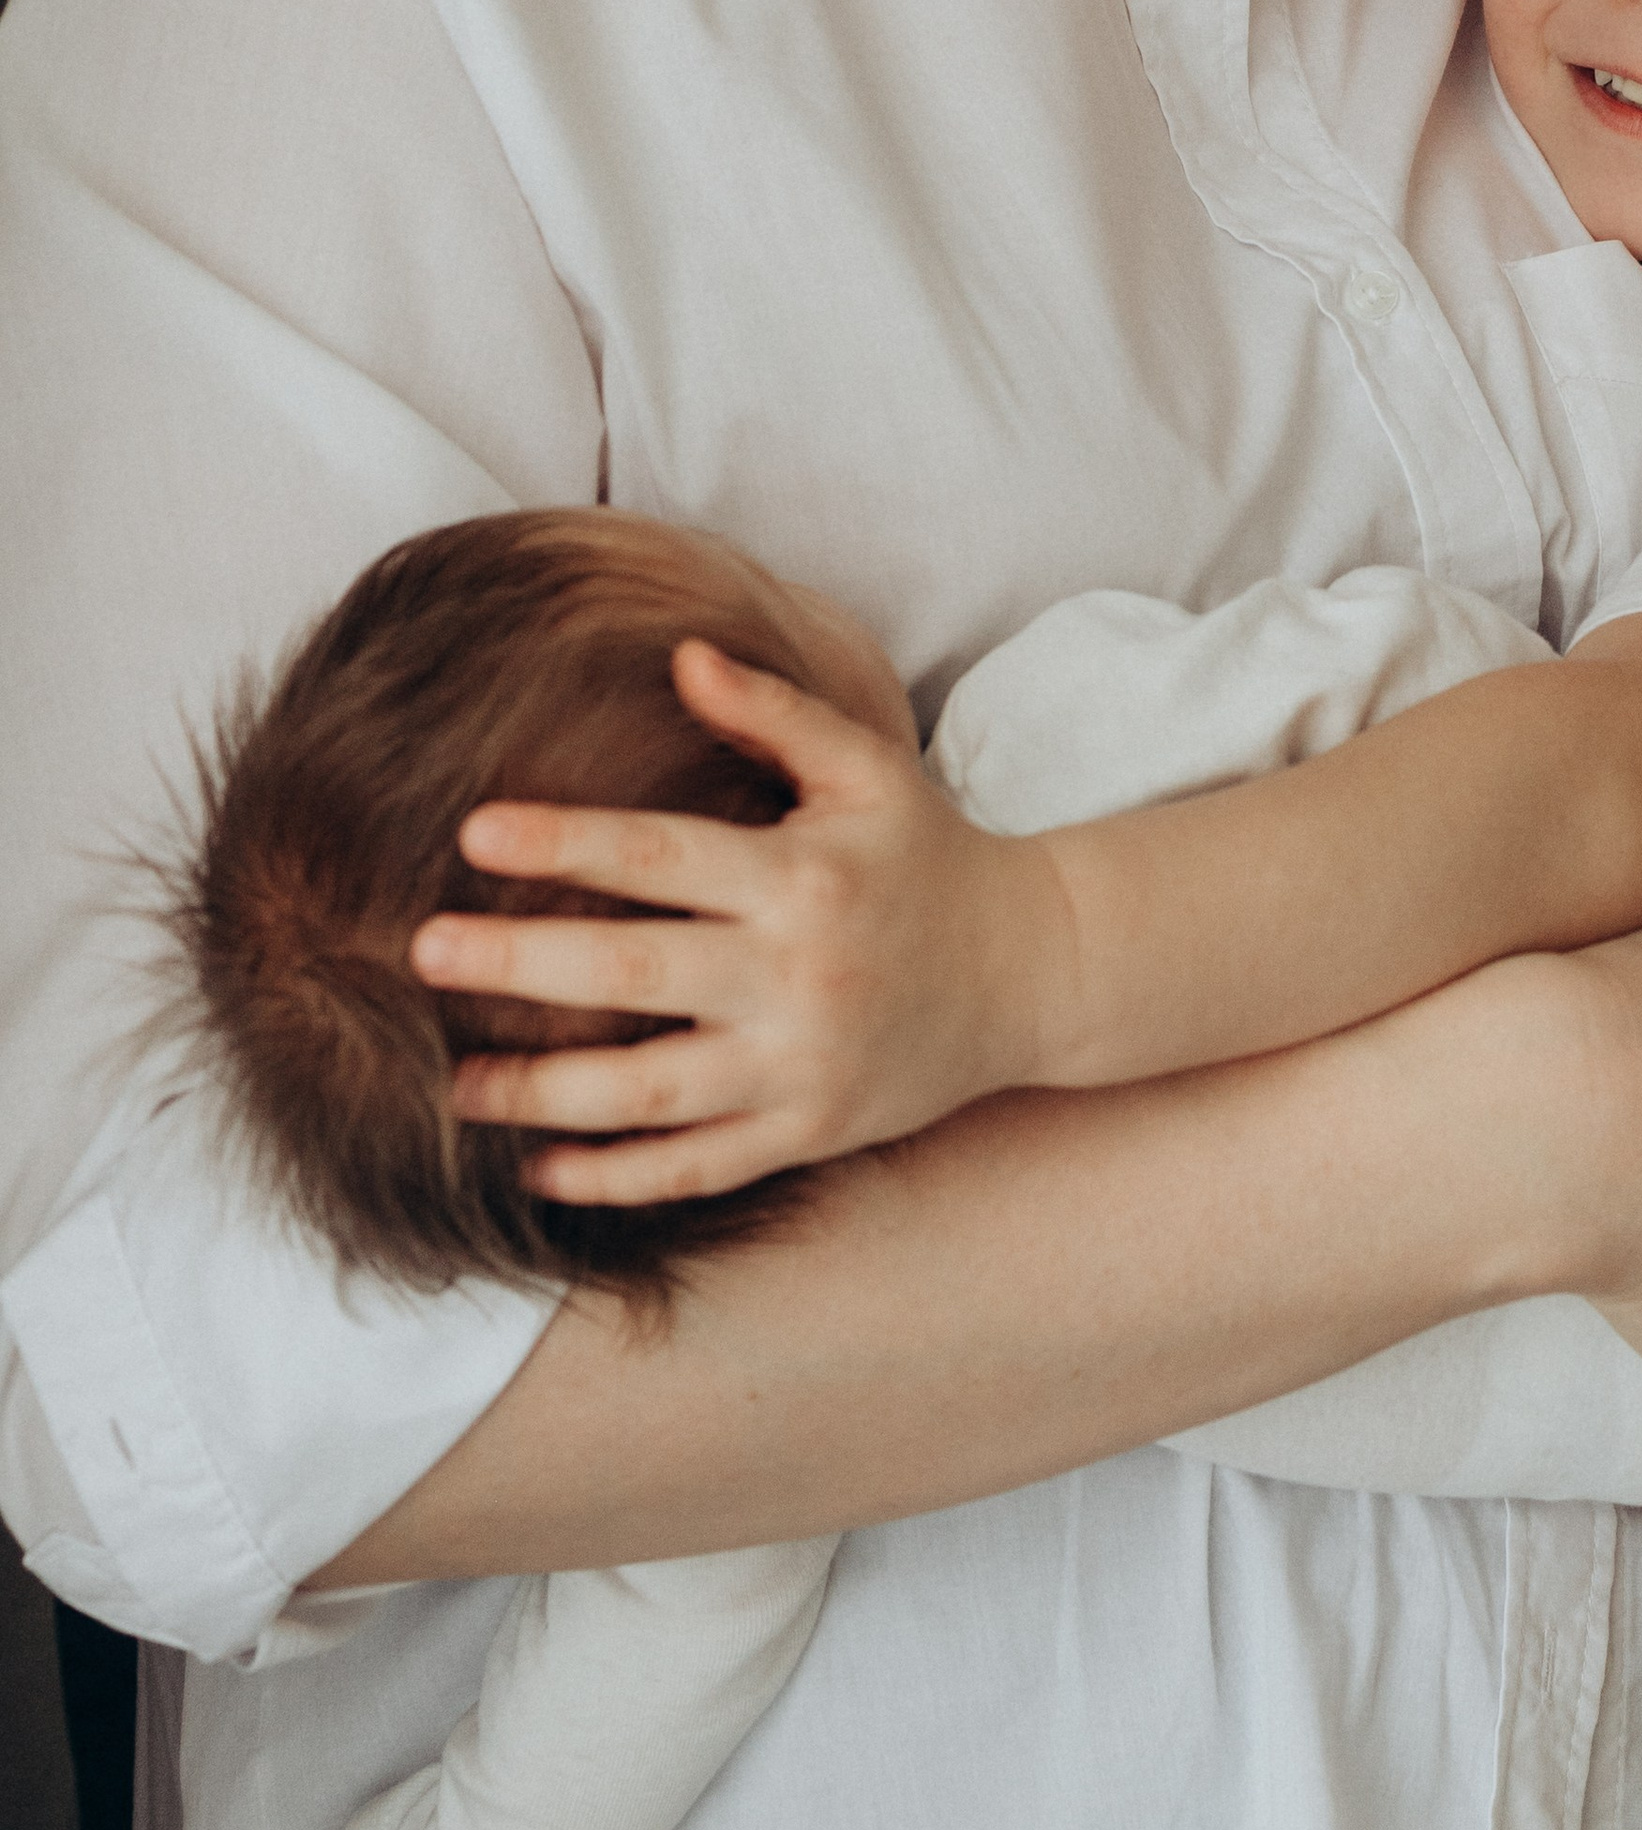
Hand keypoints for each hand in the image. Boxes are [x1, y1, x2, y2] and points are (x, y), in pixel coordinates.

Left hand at [413, 642, 1075, 1198]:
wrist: (1030, 971)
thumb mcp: (867, 768)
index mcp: (801, 876)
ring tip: (454, 1081)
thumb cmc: (927, 855)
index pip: (662, 856)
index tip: (473, 830)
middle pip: (634, 975)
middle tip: (422, 951)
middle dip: (521, 962)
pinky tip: (540, 1163)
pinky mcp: (806, 1132)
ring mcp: (800, 1066)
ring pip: (650, 1093)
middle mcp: (796, 975)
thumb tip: (681, 653)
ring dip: (542, 1089)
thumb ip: (773, 713)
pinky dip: (616, 1176)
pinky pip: (696, 1165)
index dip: (565, 841)